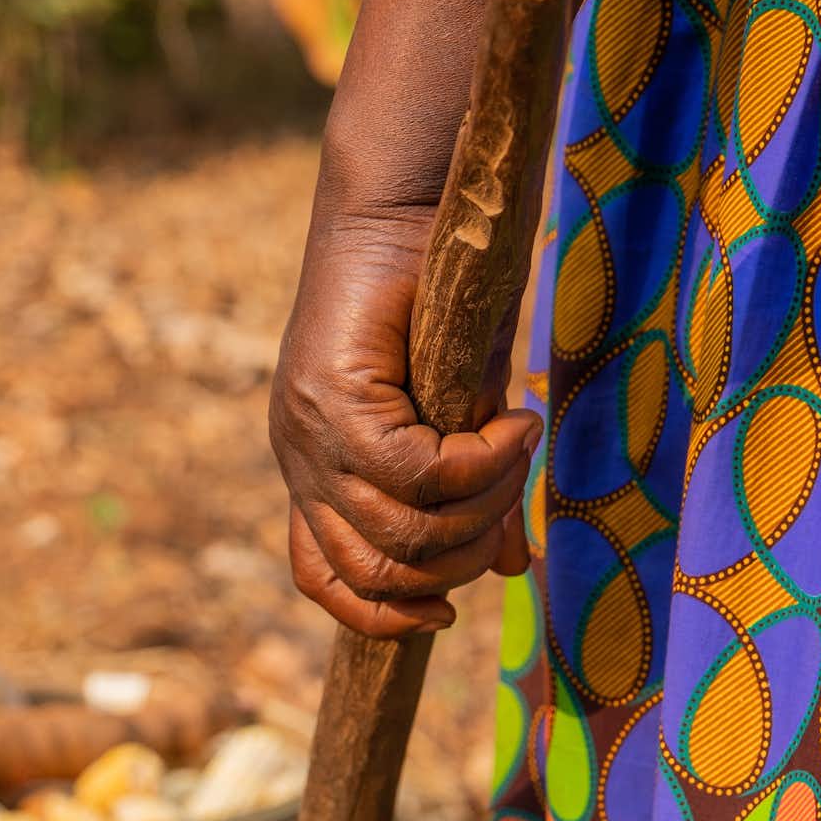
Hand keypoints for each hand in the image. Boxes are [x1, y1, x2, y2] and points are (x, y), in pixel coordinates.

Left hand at [269, 207, 541, 638]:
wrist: (409, 204)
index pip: (324, 578)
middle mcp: (301, 461)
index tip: (448, 611)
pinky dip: (480, 462)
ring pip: (401, 530)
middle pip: (377, 572)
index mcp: (317, 473)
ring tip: (519, 449)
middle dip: (462, 556)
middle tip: (514, 497)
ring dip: (481, 506)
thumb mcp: (465, 417)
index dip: (383, 616)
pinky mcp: (332, 399)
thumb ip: (475, 493)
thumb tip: (513, 568)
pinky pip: (415, 473)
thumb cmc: (439, 302)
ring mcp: (309, 433)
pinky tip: (514, 422)